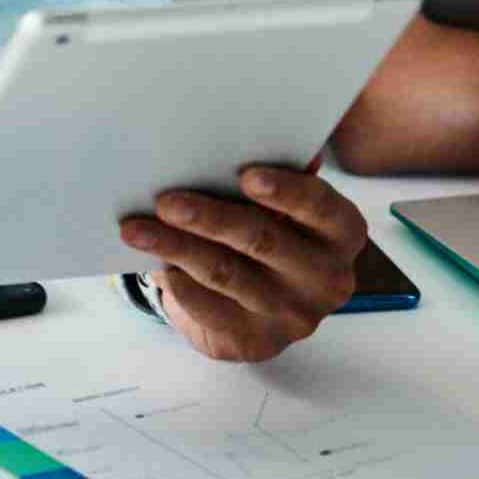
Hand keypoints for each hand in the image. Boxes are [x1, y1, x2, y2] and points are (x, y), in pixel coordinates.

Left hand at [119, 165, 365, 361]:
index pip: (320, 207)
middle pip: (264, 241)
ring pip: (227, 274)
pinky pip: (209, 308)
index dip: (286, 190)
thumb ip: (278, 178)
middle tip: (165, 201)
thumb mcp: (286, 210)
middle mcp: (326, 278)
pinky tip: (153, 263)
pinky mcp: (256, 341)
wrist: (262, 311)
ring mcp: (292, 315)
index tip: (245, 175)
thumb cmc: (271, 236)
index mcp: (342, 233)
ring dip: (177, 248)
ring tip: (136, 229)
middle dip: (210, 218)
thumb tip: (252, 137)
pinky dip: (178, 282)